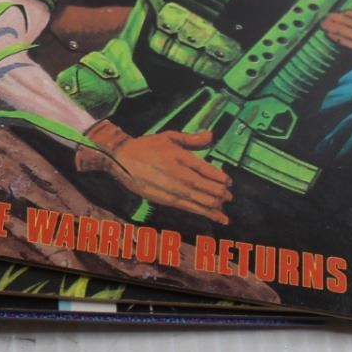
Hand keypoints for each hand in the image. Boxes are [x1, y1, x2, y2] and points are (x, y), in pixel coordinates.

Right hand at [79, 121, 230, 223]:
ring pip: (200, 200)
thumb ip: (191, 139)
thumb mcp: (169, 136)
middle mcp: (178, 174)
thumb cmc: (146, 146)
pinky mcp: (165, 199)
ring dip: (215, 206)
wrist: (121, 159)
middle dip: (221, 193)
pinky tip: (214, 216)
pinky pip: (189, 208)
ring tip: (224, 210)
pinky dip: (204, 213)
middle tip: (229, 197)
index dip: (221, 178)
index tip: (229, 182)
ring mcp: (172, 188)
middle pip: (206, 187)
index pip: (207, 169)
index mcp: (180, 156)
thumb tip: (211, 135)